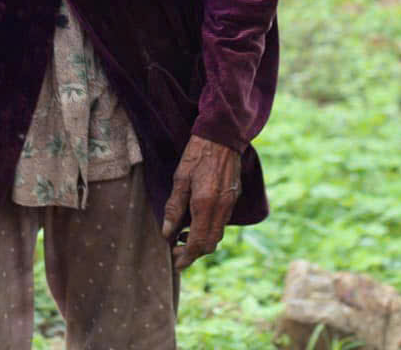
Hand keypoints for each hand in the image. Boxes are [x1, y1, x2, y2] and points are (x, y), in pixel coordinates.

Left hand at [161, 135, 242, 270]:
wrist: (223, 137)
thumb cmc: (198, 155)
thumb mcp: (180, 179)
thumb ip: (174, 207)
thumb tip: (167, 232)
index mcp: (205, 205)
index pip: (197, 242)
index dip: (186, 256)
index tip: (176, 263)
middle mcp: (221, 209)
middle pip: (209, 244)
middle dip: (193, 253)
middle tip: (176, 252)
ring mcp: (229, 205)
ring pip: (217, 235)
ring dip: (201, 242)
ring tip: (182, 237)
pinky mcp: (233, 199)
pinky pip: (222, 223)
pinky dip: (209, 230)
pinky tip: (196, 222)